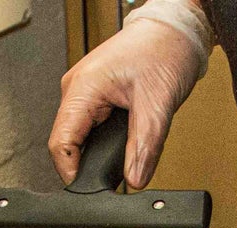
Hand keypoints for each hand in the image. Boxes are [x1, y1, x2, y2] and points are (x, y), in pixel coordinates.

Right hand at [48, 18, 206, 188]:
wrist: (175, 31)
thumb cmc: (164, 51)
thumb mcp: (157, 106)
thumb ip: (144, 148)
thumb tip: (134, 179)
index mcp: (82, 88)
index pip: (60, 144)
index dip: (74, 172)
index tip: (93, 187)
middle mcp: (76, 89)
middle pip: (67, 144)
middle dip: (90, 164)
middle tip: (117, 170)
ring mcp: (84, 92)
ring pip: (80, 138)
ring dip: (100, 151)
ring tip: (124, 150)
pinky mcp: (95, 96)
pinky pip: (91, 128)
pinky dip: (106, 140)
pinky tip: (123, 137)